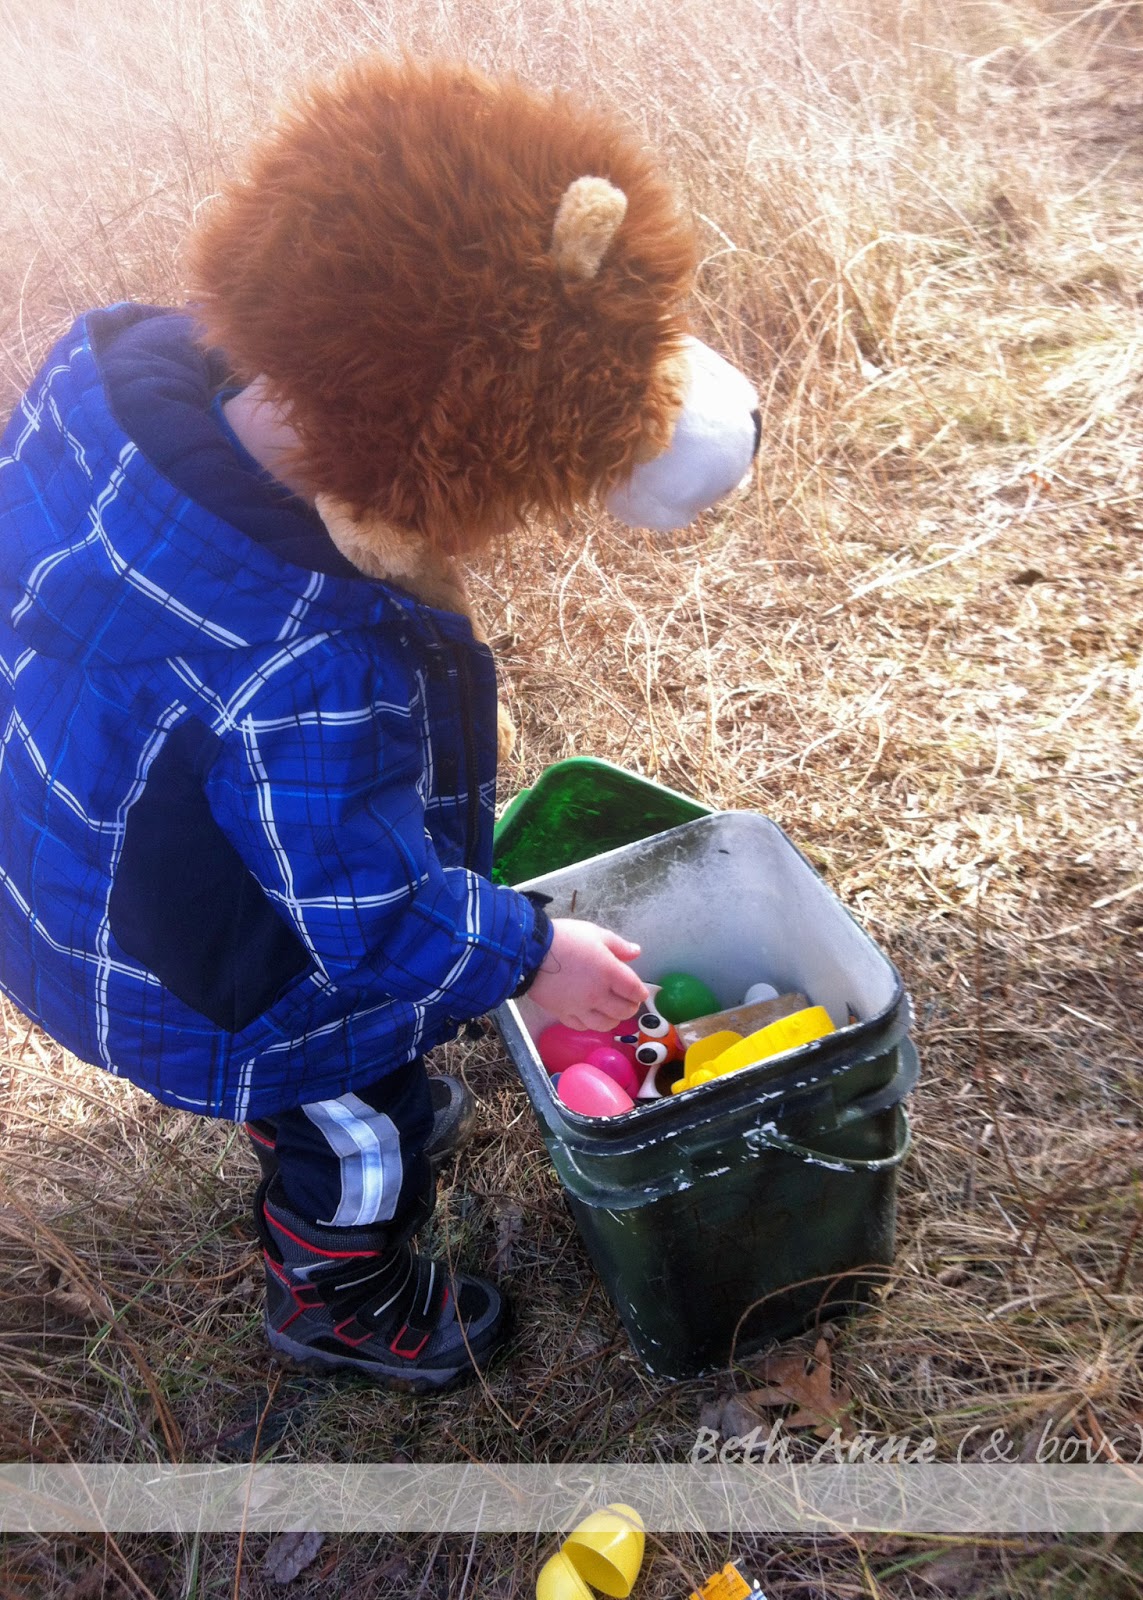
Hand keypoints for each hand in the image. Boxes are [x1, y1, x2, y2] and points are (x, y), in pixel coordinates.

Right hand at [528, 919, 648, 1030]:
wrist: (530, 951)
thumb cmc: (565, 938)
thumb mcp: (595, 933)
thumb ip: (619, 945)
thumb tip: (636, 952)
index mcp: (610, 973)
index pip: (635, 991)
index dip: (640, 992)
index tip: (639, 991)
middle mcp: (598, 994)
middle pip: (624, 1011)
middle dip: (630, 1006)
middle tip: (628, 1000)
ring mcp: (580, 1007)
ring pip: (605, 1024)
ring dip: (613, 1019)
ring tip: (612, 1011)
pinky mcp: (563, 1014)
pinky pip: (582, 1026)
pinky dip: (590, 1023)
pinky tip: (590, 1015)